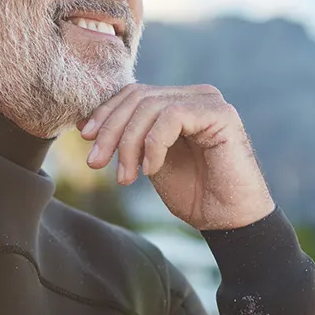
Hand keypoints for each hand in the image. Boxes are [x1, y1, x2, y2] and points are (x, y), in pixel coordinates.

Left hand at [78, 84, 274, 230]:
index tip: (85, 139)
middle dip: (111, 130)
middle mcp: (195, 96)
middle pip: (138, 97)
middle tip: (96, 162)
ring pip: (151, 106)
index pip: (134, 93)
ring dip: (129, 144)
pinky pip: (172, 117)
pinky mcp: (220, 114)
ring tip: (126, 178)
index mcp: (179, 102)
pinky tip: (150, 170)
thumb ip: (129, 139)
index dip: (106, 113)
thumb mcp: (149, 161)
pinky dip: (154, 144)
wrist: (228, 221)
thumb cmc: (194, 194)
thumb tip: (85, 123)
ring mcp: (209, 102)